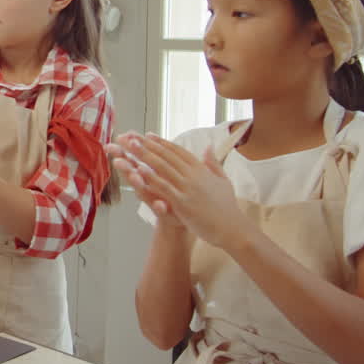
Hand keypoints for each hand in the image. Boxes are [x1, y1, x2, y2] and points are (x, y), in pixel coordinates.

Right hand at [106, 136, 183, 228]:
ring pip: (143, 191)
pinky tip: (160, 203)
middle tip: (117, 159)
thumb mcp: (161, 171)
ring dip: (138, 185)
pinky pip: (161, 211)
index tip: (117, 139)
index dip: (124, 150)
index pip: (131, 160)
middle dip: (125, 167)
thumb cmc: (169, 192)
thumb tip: (148, 135)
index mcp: (145, 175)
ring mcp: (154, 201)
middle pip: (132, 175)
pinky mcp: (165, 214)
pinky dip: (159, 207)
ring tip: (134, 176)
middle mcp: (146, 187)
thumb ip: (154, 155)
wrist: (180, 218)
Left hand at [115, 131, 246, 248]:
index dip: (162, 142)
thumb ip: (213, 163)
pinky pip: (164, 187)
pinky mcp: (183, 202)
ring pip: (163, 167)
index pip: (178, 151)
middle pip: (166, 155)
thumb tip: (209, 147)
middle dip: (147, 144)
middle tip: (131, 135)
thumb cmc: (227, 207)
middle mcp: (194, 175)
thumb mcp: (223, 180)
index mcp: (202, 169)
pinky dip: (151, 177)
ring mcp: (188, 188)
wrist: (233, 228)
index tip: (148, 135)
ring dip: (145, 155)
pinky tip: (138, 170)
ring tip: (130, 145)